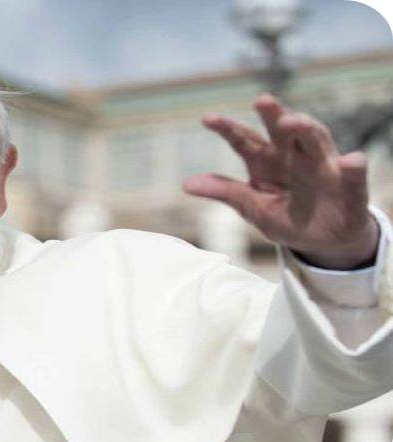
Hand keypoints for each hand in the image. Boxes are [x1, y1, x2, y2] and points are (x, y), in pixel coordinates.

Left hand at [182, 94, 377, 269]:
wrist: (323, 242)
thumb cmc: (287, 218)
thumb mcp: (253, 208)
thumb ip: (226, 192)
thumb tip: (186, 184)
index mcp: (265, 162)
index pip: (244, 140)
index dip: (227, 129)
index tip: (207, 119)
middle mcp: (293, 156)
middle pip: (282, 130)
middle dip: (273, 114)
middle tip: (261, 101)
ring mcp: (322, 166)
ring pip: (316, 140)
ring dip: (306, 128)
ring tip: (294, 122)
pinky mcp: (349, 186)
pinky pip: (353, 174)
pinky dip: (353, 167)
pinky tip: (350, 161)